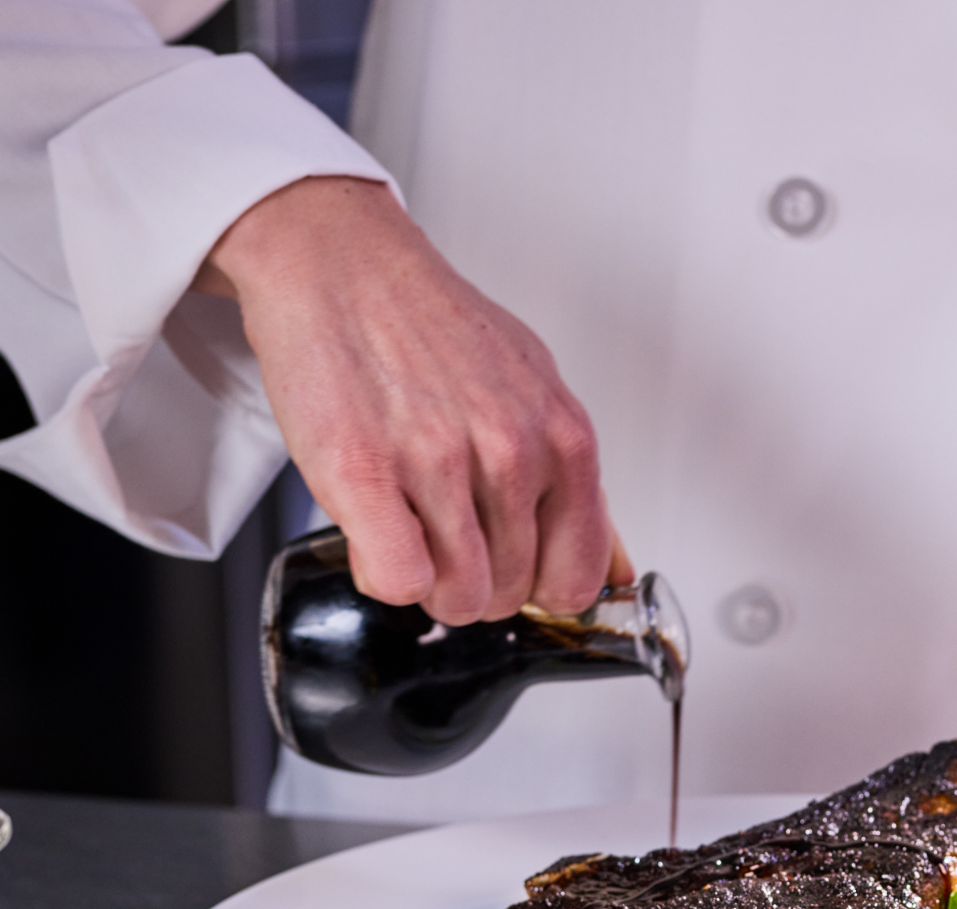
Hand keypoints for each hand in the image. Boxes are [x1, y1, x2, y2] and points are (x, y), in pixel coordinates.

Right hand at [193, 175, 629, 622]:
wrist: (342, 264)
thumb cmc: (429, 328)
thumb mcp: (533, 390)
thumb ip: (572, 479)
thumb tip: (613, 569)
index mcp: (563, 436)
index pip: (577, 576)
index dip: (535, 587)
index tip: (508, 568)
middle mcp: (511, 449)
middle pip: (510, 594)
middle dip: (473, 582)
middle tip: (441, 535)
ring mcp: (440, 460)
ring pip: (456, 596)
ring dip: (426, 581)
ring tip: (407, 525)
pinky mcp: (366, 471)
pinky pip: (400, 579)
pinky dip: (383, 573)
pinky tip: (376, 532)